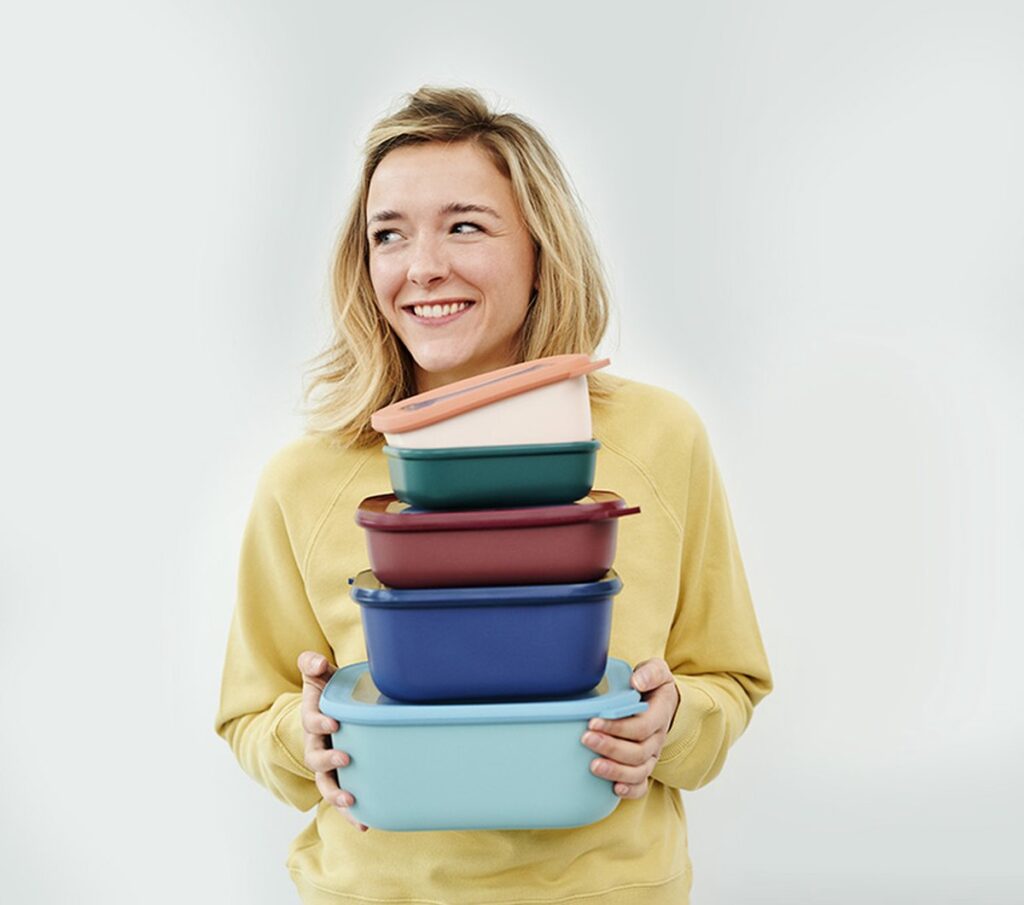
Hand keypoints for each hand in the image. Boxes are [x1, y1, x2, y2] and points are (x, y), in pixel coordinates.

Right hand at [297, 651, 367, 831]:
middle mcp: (317, 745)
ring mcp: (328, 764)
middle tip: (346, 758)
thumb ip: (313, 666)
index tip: (334, 722)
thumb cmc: (329, 691)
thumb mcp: (320, 675)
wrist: (334, 709)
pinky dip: (351, 812)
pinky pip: (343, 797)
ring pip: (326, 783)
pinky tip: (365, 823)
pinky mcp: (341, 778)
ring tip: (351, 800)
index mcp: (313, 719)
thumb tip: (316, 662)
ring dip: (336, 794)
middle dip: (328, 761)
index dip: (320, 722)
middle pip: (315, 757)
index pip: (311, 722)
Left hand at [581, 658, 680, 799]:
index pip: (642, 726)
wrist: (660, 700)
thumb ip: (650, 673)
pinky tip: (614, 789)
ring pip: (639, 771)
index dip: (618, 727)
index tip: (593, 722)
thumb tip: (636, 682)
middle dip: (610, 747)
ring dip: (616, 771)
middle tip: (586, 739)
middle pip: (638, 751)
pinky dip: (631, 790)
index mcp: (660, 714)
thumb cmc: (652, 684)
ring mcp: (652, 755)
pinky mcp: (644, 766)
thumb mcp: (656, 670)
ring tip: (593, 766)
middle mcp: (657, 738)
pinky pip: (642, 784)